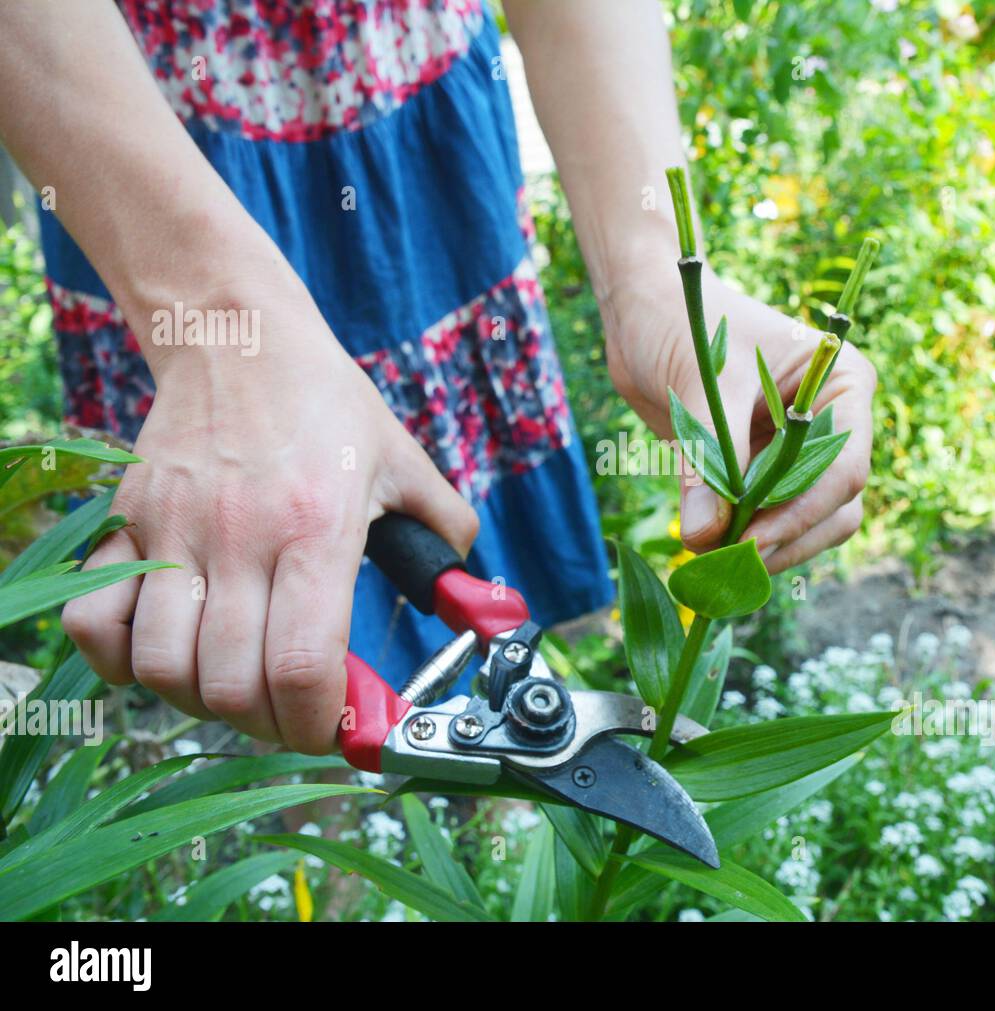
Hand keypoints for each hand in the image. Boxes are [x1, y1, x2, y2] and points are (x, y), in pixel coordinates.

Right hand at [62, 270, 478, 752]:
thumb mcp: (405, 464)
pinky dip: (122, 662)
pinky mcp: (126, 525)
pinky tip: (169, 651)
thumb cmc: (327, 405)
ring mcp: (173, 533)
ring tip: (237, 683)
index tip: (339, 730)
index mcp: (317, 530)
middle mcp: (240, 539)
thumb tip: (479, 606)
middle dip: (271, 724)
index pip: (303, 667)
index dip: (321, 726)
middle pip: (231, 686)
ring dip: (202, 700)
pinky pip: (94, 625)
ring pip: (162, 668)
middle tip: (295, 709)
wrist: (240, 336)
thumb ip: (447, 538)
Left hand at [603, 262, 875, 571]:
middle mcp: (832, 423)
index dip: (801, 512)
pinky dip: (742, 541)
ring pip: (806, 524)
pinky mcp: (762, 472)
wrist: (644, 311)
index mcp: (842, 385)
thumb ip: (708, 458)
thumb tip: (706, 537)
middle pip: (835, 508)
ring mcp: (799, 452)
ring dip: (765, 549)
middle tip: (728, 564)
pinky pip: (767, 521)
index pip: (843, 466)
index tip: (750, 542)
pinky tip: (707, 551)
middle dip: (786, 539)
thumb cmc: (683, 320)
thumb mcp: (700, 381)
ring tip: (713, 563)